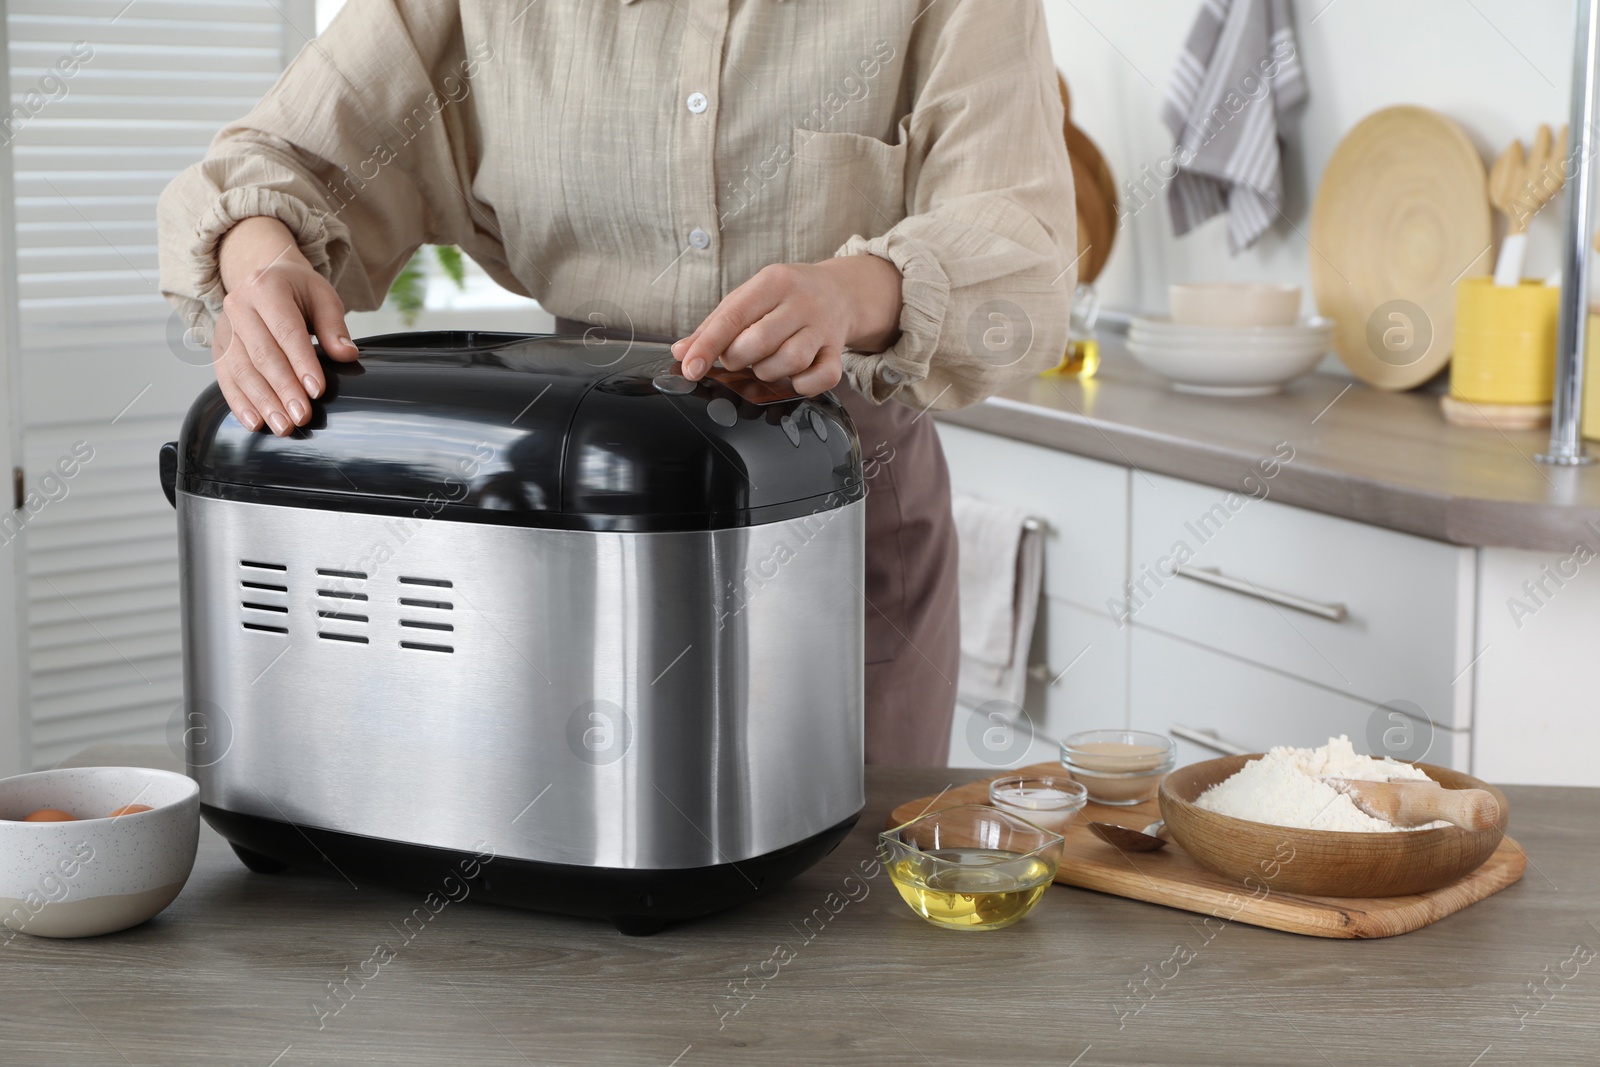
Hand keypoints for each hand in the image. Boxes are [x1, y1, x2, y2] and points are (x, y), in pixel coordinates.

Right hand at [214, 216, 359, 434]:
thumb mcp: (322, 296)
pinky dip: (239, 403)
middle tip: (302, 417)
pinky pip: (226, 379)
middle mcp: (238, 306)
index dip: (301, 362)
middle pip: (262, 355)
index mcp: (265, 288)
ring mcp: (224, 328)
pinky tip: (255, 423)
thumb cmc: (298, 291)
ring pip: (241, 370)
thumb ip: (334, 326)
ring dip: (263, 402)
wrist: (264, 278)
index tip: (317, 390)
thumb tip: (347, 355)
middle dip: (283, 389)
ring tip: (283, 427)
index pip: (286, 331)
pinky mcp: (218, 348)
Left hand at [672, 254, 902, 396]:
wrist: (841, 291)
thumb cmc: (784, 298)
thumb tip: (681, 352)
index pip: (734, 316)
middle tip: (737, 357)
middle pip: (759, 341)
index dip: (708, 346)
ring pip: (789, 362)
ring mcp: (823, 327)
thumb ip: (714, 325)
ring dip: (767, 372)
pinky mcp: (838, 351)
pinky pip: (821, 378)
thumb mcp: (749, 298)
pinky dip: (802, 385)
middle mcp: (802, 302)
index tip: (690, 367)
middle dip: (738, 359)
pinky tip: (793, 376)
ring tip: (765, 363)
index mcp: (774, 282)